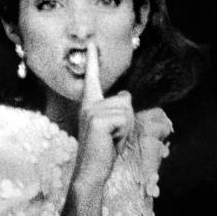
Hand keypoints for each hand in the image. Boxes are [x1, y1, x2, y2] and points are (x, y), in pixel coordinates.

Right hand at [73, 42, 133, 187]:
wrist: (91, 171)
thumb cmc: (102, 152)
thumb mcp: (112, 127)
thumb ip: (118, 110)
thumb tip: (125, 95)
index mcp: (90, 104)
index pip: (92, 79)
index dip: (92, 61)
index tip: (91, 44)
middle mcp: (89, 104)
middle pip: (125, 100)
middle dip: (127, 121)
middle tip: (111, 137)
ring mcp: (92, 111)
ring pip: (127, 110)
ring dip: (125, 129)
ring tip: (110, 140)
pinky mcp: (98, 119)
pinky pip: (125, 119)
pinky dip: (123, 133)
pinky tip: (109, 142)